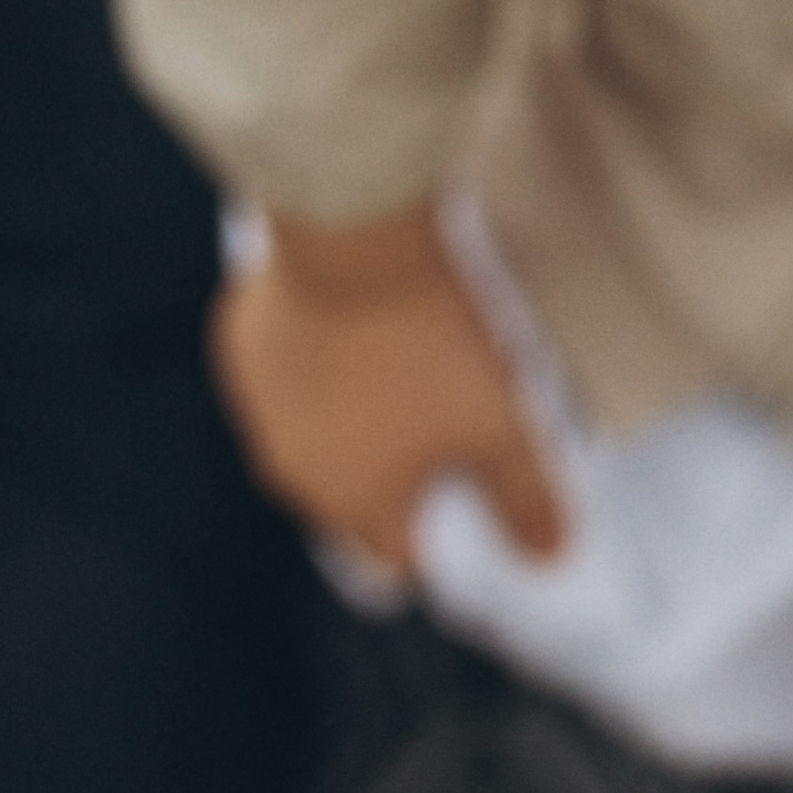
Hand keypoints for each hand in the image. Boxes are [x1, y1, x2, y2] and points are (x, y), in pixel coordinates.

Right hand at [212, 201, 566, 575]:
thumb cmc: (429, 340)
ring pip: (310, 434)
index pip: (399, 557)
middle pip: (351, 498)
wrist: (351, 236)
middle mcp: (294, 474)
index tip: (469, 499)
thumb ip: (525, 495)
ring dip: (347, 415)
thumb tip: (550, 555)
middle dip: (392, 476)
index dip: (439, 535)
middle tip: (441, 422)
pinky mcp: (241, 347)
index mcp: (356, 504)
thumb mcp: (502, 423)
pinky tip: (349, 318)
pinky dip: (312, 357)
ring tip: (398, 360)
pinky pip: (282, 370)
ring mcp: (259, 409)